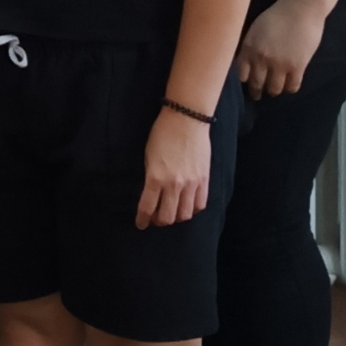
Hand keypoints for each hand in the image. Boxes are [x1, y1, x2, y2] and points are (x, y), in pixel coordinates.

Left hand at [136, 108, 210, 227]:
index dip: (142, 220)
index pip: (147, 208)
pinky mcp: (204, 180)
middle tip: (154, 219)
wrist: (186, 121)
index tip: (140, 224)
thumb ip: (151, 178)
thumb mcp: (148, 157)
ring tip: (171, 214)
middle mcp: (174, 185)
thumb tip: (151, 195)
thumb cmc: (162, 135)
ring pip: (185, 214)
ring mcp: (191, 184)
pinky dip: (192, 210)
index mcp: (155, 178)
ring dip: (176, 218)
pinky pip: (200, 204)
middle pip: (167, 217)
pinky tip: (187, 207)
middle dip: (158, 222)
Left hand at [236, 0, 326, 97]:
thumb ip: (248, 47)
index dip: (244, 81)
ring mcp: (280, 64)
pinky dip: (289, 89)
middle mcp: (261, 59)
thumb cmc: (276, 16)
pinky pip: (292, 86)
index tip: (245, 83)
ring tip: (273, 90)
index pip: (241, 74)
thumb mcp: (254, 30)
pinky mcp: (298, 66)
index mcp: (248, 48)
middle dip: (256, 92)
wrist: (301, 8)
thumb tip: (240, 63)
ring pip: (274, 89)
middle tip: (257, 95)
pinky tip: (288, 86)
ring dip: (273, 91)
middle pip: (256, 84)